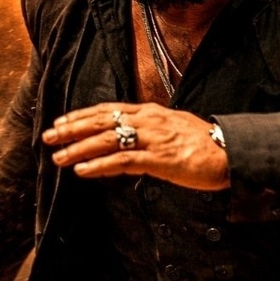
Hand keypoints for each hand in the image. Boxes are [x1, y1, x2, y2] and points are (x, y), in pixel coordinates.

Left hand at [42, 102, 228, 190]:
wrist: (231, 152)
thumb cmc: (205, 144)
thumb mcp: (173, 130)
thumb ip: (150, 133)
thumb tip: (129, 144)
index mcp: (151, 112)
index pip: (108, 109)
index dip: (82, 115)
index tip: (61, 121)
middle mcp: (148, 120)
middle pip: (101, 120)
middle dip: (72, 129)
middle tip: (48, 136)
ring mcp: (153, 138)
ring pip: (107, 140)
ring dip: (79, 148)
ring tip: (58, 157)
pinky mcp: (159, 158)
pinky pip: (123, 161)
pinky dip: (99, 166)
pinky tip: (82, 171)